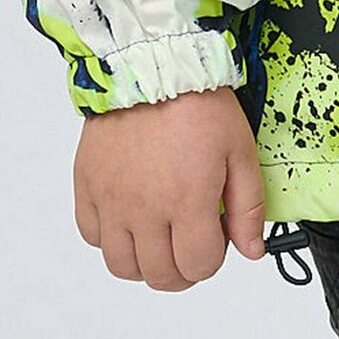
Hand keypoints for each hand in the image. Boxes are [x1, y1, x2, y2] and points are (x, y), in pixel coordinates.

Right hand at [73, 84, 267, 289]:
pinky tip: (130, 216)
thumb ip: (248, 207)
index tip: (216, 235)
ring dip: (146, 262)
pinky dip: (111, 237)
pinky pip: (92, 235)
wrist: (153, 63)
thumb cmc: (198, 102)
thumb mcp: (240, 149)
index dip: (214, 257)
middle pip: (161, 275)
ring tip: (161, 235)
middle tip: (190, 242)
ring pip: (123, 266)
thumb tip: (251, 250)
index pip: (199, 266)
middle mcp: (144, 209)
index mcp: (187, 201)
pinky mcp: (87, 185)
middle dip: (184, 268)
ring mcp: (111, 201)